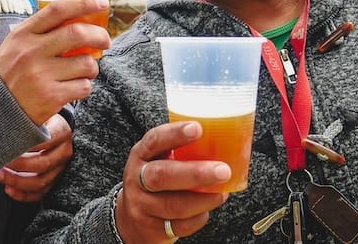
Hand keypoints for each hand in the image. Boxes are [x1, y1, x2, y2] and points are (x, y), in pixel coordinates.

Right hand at [0, 0, 107, 124]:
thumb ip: (45, 30)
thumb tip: (84, 19)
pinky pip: (83, 86)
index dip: (84, 2)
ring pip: (86, 63)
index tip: (102, 3)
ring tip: (82, 71)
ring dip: (91, 67)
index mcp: (24, 33)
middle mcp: (31, 52)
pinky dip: (84, 86)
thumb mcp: (19, 43)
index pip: (58, 9)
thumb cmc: (13, 71)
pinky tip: (72, 87)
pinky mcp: (51, 97)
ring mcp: (40, 75)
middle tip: (105, 41)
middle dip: (99, 35)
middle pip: (77, 33)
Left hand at [0, 113, 72, 201]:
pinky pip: (40, 193)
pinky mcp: (54, 180)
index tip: (8, 146)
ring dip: (17, 182)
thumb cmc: (38, 119)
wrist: (51, 127)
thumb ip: (25, 116)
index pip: (46, 141)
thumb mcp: (36, 112)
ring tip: (0, 176)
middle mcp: (64, 151)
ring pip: (41, 182)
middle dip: (18, 167)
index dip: (27, 146)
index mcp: (61, 131)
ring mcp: (60, 168)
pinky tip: (8, 189)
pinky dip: (23, 195)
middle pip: (43, 164)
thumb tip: (1, 121)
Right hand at [115, 122, 230, 242]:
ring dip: (203, 199)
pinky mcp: (151, 229)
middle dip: (195, 173)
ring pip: (173, 205)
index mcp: (141, 155)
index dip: (175, 134)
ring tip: (221, 193)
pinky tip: (207, 209)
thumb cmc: (155, 181)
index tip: (198, 128)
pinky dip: (198, 218)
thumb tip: (226, 141)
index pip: (154, 140)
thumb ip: (181, 152)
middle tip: (223, 170)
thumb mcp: (158, 160)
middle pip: (162, 176)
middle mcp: (137, 179)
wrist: (131, 220)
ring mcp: (142, 206)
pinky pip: (180, 226)